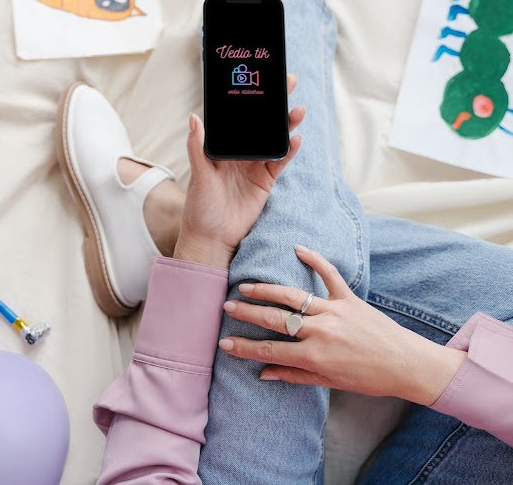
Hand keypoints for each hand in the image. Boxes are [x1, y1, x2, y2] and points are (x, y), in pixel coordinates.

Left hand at [173, 75, 303, 268]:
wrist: (212, 238)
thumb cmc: (199, 206)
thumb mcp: (198, 174)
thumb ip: (198, 147)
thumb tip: (194, 118)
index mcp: (222, 145)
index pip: (239, 116)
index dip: (251, 98)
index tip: (262, 79)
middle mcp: (240, 151)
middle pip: (261, 122)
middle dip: (275, 103)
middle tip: (290, 82)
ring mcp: (254, 165)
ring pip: (273, 138)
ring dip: (286, 124)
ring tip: (297, 110)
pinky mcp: (266, 180)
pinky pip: (280, 161)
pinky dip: (289, 150)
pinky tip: (296, 138)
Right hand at [219, 246, 466, 404]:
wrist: (405, 364)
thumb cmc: (368, 378)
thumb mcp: (330, 382)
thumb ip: (295, 375)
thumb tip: (264, 373)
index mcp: (314, 355)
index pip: (271, 350)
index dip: (245, 348)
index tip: (225, 343)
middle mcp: (320, 330)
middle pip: (275, 319)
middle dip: (248, 314)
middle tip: (227, 307)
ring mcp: (334, 310)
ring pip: (293, 296)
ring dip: (267, 290)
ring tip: (246, 287)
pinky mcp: (349, 297)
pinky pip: (329, 275)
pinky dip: (314, 259)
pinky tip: (298, 249)